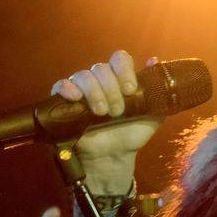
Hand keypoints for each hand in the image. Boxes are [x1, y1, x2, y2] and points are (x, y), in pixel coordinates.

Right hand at [51, 49, 161, 193]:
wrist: (114, 157)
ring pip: (84, 76)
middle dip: (111, 89)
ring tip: (102, 113)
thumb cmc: (131, 134)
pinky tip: (76, 98)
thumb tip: (154, 61)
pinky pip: (61, 85)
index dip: (124, 70)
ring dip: (95, 93)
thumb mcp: (151, 116)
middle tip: (117, 112)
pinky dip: (67, 88)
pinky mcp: (66, 102)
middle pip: (101, 68)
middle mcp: (100, 81)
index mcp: (119, 79)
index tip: (130, 90)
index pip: (119, 59)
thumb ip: (156, 92)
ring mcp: (82, 90)